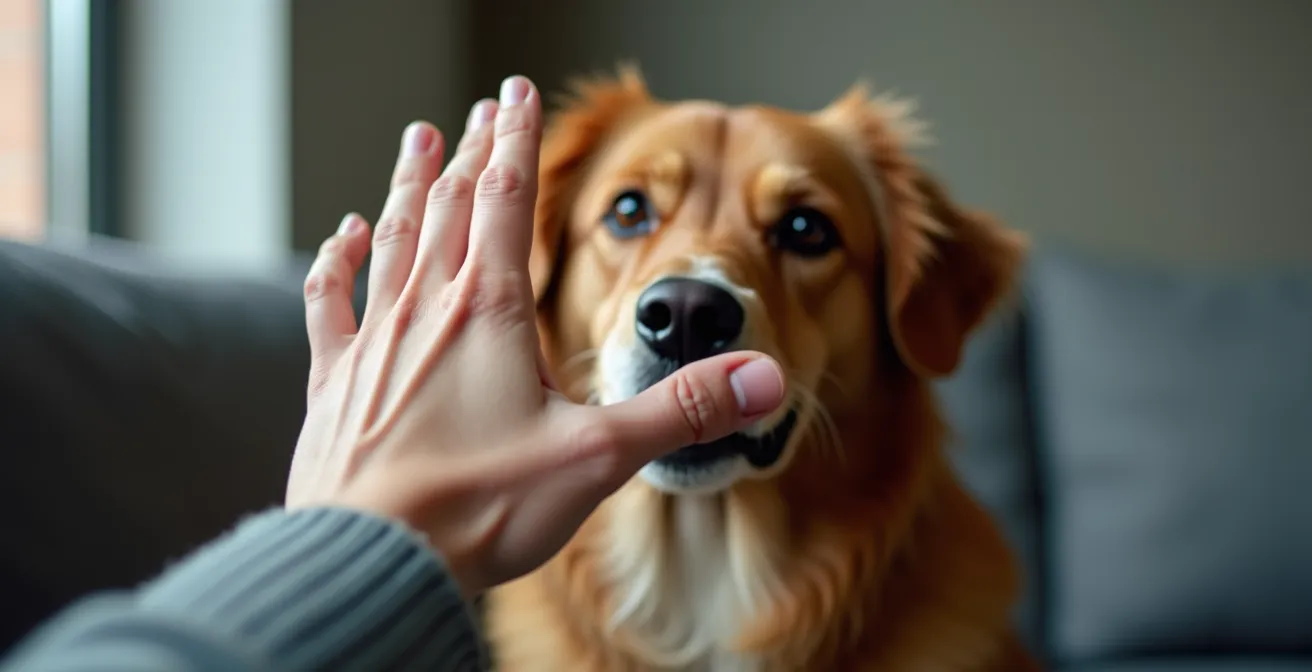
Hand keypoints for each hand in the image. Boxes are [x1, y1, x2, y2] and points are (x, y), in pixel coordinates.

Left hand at [284, 76, 785, 596]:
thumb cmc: (479, 510)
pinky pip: (331, 303)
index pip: (507, 201)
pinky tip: (345, 237)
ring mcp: (373, 344)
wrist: (372, 564)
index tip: (517, 91)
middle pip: (451, 207)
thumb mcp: (597, 458)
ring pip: (394, 239)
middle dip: (472, 152)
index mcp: (491, 314)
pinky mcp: (335, 385)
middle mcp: (427, 312)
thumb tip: (766, 378)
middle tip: (481, 108)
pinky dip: (338, 262)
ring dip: (409, 186)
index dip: (518, 141)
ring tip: (419, 139)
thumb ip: (681, 410)